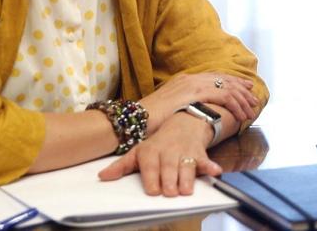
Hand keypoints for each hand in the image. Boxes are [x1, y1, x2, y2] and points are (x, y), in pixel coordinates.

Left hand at [98, 112, 220, 195]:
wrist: (184, 122)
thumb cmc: (158, 143)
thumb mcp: (139, 151)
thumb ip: (122, 166)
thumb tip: (102, 177)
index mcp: (151, 151)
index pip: (151, 165)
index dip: (152, 178)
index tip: (153, 191)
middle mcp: (168, 151)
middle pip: (169, 167)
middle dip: (170, 180)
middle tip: (170, 193)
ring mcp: (185, 151)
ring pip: (186, 166)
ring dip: (187, 177)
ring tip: (185, 190)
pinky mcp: (200, 153)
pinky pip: (206, 160)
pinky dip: (211, 166)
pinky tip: (214, 171)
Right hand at [139, 72, 261, 132]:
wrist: (137, 120)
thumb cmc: (150, 121)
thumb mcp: (171, 110)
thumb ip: (185, 108)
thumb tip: (195, 114)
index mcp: (185, 80)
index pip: (215, 77)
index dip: (232, 82)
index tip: (245, 87)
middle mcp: (191, 78)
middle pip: (225, 80)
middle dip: (242, 89)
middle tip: (254, 98)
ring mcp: (194, 84)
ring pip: (228, 88)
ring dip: (242, 100)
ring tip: (252, 110)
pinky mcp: (196, 93)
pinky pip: (225, 96)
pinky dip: (236, 105)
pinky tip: (243, 114)